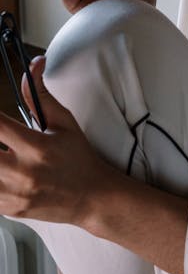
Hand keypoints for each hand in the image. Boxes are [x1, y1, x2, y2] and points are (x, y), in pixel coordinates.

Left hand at [0, 57, 114, 224]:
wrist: (92, 197)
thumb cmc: (78, 157)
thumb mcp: (64, 122)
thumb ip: (40, 95)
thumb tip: (34, 64)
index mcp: (36, 148)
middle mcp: (23, 173)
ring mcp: (14, 196)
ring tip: (1, 151)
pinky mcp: (9, 210)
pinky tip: (2, 168)